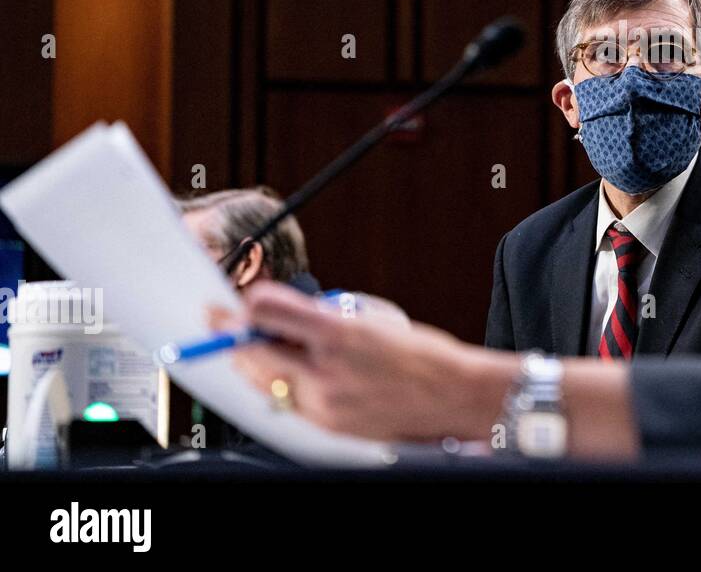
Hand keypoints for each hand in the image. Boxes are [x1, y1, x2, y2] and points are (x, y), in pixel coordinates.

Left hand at [210, 281, 510, 441]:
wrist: (454, 398)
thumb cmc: (423, 355)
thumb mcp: (373, 319)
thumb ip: (322, 317)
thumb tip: (281, 313)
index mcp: (341, 334)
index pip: (269, 312)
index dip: (244, 304)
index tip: (233, 300)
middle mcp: (328, 372)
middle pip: (254, 352)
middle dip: (232, 335)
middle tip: (219, 320)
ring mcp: (324, 405)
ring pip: (264, 381)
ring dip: (249, 361)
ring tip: (244, 346)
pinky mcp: (327, 427)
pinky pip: (285, 403)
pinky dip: (275, 385)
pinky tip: (277, 372)